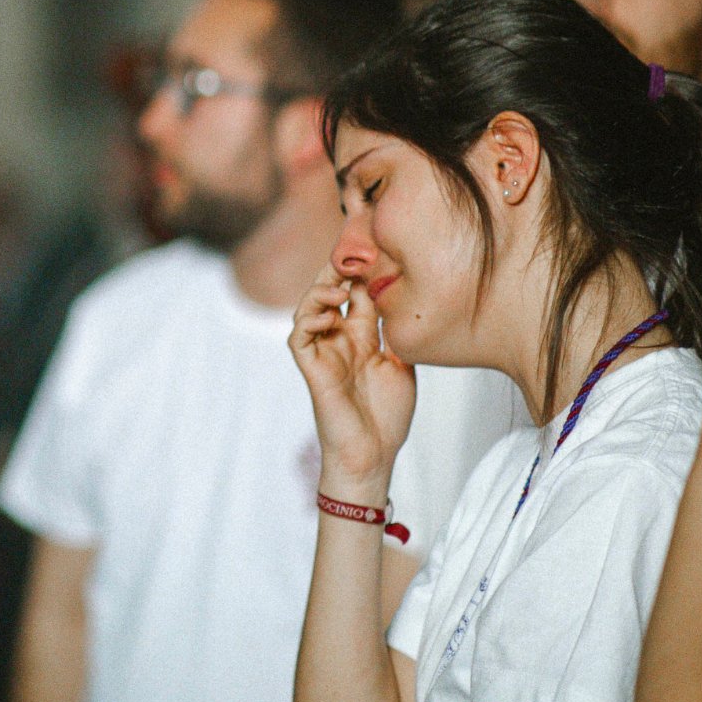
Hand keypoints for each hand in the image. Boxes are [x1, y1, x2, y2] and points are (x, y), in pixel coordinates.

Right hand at [289, 265, 415, 494]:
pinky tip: (327, 317)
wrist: (373, 452)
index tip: (372, 248)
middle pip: (329, 294)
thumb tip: (403, 301)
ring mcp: (323, 353)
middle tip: (348, 255)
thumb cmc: (388, 415)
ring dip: (320, 293)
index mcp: (361, 337)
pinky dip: (308, 322)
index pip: (355, 294)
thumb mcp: (402, 365)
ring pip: (308, 310)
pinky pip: (298, 338)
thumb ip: (396, 334)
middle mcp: (339, 340)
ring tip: (337, 286)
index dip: (360, 271)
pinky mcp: (311, 369)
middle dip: (336, 271)